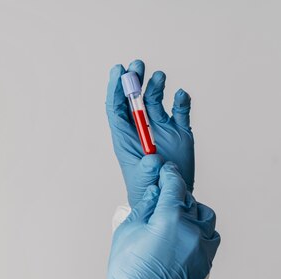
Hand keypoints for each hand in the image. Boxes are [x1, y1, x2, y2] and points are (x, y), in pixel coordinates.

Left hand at [106, 60, 194, 206]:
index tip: (118, 70)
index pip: (116, 108)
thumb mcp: (143, 180)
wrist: (167, 197)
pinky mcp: (179, 133)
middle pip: (134, 101)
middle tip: (137, 64)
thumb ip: (145, 170)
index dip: (115, 88)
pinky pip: (180, 112)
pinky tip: (180, 95)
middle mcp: (141, 129)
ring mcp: (160, 129)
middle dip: (134, 82)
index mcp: (125, 137)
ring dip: (155, 87)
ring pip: (155, 102)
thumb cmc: (146, 190)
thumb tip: (153, 159)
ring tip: (158, 75)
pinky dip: (180, 102)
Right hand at [106, 163, 219, 278]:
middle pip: (190, 201)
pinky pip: (209, 238)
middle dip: (177, 196)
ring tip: (175, 219)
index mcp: (169, 219)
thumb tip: (154, 192)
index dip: (169, 175)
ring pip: (205, 218)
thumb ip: (144, 206)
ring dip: (192, 213)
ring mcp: (201, 247)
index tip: (166, 170)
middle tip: (162, 199)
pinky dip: (199, 232)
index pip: (174, 186)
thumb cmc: (128, 268)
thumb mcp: (128, 230)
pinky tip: (183, 236)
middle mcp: (191, 230)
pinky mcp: (205, 262)